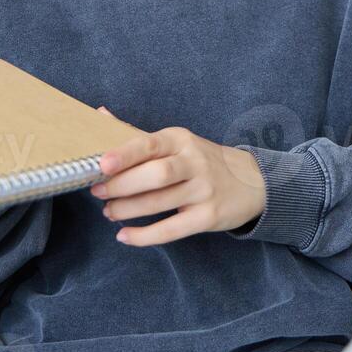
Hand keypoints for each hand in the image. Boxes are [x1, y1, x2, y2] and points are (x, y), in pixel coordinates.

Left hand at [89, 115, 265, 246]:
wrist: (253, 181)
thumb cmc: (203, 161)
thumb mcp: (177, 142)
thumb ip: (138, 134)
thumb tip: (99, 114)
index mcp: (182, 139)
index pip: (150, 144)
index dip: (125, 154)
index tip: (101, 164)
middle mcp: (195, 162)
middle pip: (155, 174)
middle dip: (122, 186)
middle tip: (98, 193)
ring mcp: (204, 190)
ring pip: (160, 202)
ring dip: (128, 210)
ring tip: (109, 212)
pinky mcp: (208, 216)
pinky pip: (172, 229)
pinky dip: (145, 236)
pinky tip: (125, 236)